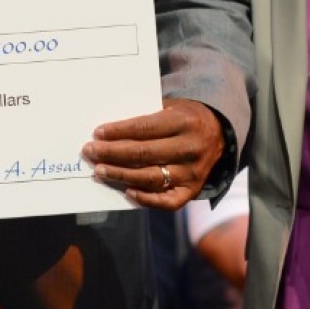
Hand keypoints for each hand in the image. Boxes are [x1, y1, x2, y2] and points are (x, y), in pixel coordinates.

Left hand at [84, 98, 225, 209]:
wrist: (219, 133)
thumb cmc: (183, 118)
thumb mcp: (170, 107)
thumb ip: (146, 118)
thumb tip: (108, 132)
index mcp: (184, 122)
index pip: (144, 128)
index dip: (118, 132)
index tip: (97, 133)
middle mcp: (190, 148)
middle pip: (144, 153)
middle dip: (112, 153)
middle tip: (90, 152)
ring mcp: (192, 172)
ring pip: (151, 177)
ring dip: (121, 175)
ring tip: (99, 171)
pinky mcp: (192, 190)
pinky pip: (168, 201)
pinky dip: (147, 199)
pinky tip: (127, 192)